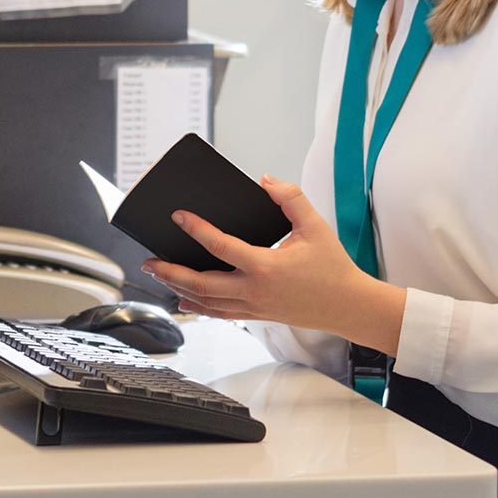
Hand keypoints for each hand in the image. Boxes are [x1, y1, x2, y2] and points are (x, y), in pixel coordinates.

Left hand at [142, 176, 405, 353]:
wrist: (348, 306)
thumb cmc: (333, 266)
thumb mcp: (315, 226)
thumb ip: (291, 199)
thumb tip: (264, 181)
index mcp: (266, 267)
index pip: (221, 247)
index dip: (197, 229)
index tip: (179, 216)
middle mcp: (254, 290)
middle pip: (202, 283)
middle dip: (171, 271)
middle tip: (149, 260)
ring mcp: (253, 307)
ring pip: (207, 302)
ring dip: (179, 288)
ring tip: (159, 274)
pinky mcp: (257, 315)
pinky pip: (220, 313)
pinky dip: (199, 307)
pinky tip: (184, 299)